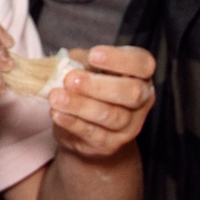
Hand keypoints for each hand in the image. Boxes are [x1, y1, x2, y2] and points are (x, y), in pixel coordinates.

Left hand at [48, 45, 155, 161]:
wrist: (82, 128)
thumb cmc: (86, 86)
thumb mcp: (83, 66)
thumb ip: (78, 63)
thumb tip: (64, 66)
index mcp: (139, 75)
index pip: (142, 64)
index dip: (120, 59)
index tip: (93, 55)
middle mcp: (141, 100)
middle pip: (132, 93)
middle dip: (99, 86)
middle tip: (71, 80)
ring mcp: (128, 125)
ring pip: (111, 116)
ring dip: (81, 105)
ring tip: (56, 97)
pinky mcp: (110, 144)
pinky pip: (93, 133)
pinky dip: (73, 122)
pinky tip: (57, 113)